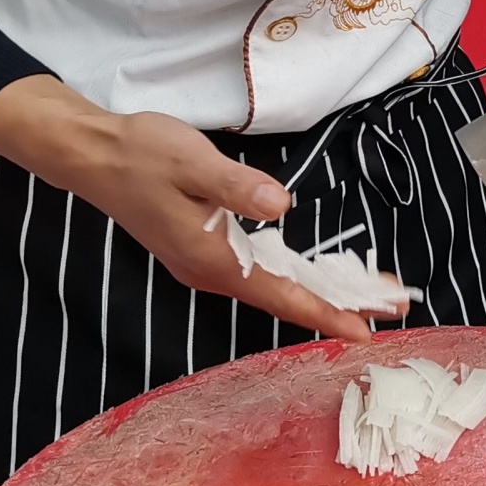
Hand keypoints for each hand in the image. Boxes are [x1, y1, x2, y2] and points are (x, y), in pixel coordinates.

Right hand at [0, 75, 382, 340]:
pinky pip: (261, 270)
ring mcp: (206, 262)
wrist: (92, 154)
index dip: (327, 312)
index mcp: (213, 259)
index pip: (282, 295)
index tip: (366, 330)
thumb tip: (279, 206)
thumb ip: (237, 186)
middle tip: (393, 308)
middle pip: (286, 297)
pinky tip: (316, 272)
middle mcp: (211, 271)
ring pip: (275, 285)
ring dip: (322, 290)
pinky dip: (296, 274)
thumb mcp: (193, 163)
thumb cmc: (142, 155)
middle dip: (340, 303)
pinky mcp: (203, 247)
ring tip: (368, 293)